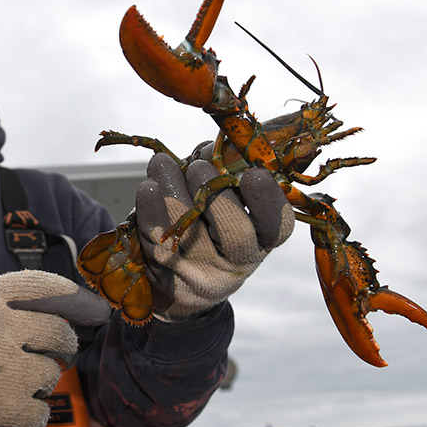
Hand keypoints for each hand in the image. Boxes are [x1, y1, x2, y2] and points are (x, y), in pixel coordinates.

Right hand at [0, 270, 109, 426]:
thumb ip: (9, 302)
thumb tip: (73, 310)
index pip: (46, 286)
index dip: (78, 298)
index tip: (98, 310)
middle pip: (59, 333)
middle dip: (62, 347)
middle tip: (51, 356)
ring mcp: (1, 364)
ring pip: (49, 374)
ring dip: (38, 384)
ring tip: (13, 386)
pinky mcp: (0, 402)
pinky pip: (38, 412)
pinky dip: (30, 418)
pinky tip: (14, 414)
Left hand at [136, 153, 293, 319]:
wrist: (182, 278)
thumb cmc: (212, 226)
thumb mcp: (230, 203)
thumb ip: (227, 174)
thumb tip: (210, 149)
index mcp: (263, 240)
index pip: (277, 226)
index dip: (267, 200)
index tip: (254, 173)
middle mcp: (237, 261)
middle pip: (234, 231)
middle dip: (214, 191)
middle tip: (197, 167)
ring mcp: (202, 271)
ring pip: (190, 234)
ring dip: (174, 190)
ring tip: (163, 164)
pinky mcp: (167, 273)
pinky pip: (157, 239)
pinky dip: (151, 208)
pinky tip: (149, 187)